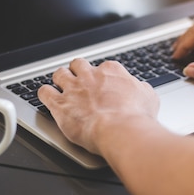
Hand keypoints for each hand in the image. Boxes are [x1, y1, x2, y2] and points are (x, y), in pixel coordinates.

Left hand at [38, 58, 159, 154]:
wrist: (120, 130)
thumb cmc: (136, 117)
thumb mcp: (149, 97)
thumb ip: (140, 89)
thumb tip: (140, 89)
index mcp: (111, 71)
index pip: (103, 67)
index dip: (101, 77)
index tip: (102, 84)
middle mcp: (90, 76)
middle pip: (78, 64)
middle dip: (77, 71)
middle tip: (80, 80)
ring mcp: (73, 89)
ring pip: (59, 74)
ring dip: (59, 79)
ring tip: (60, 85)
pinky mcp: (60, 104)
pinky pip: (44, 92)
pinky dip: (44, 93)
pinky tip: (46, 96)